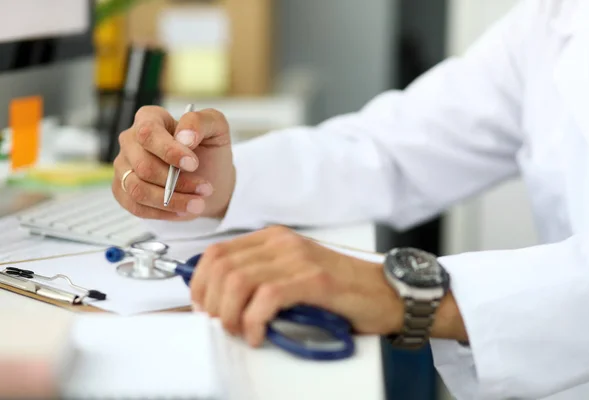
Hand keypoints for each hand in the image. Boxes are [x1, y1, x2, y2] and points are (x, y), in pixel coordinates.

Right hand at [112, 106, 235, 220]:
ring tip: (198, 203)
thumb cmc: (209, 151)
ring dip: (171, 200)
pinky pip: (136, 206)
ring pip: (138, 189)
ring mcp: (124, 166)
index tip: (193, 164)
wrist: (209, 178)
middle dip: (177, 183)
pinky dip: (162, 212)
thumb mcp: (216, 129)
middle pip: (143, 166)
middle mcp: (131, 141)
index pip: (148, 133)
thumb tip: (184, 137)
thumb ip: (201, 122)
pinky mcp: (123, 191)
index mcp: (150, 119)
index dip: (169, 151)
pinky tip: (182, 210)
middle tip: (205, 189)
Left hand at [190, 226, 404, 346]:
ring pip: (238, 280)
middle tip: (221, 326)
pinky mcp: (313, 279)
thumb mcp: (293, 275)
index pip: (217, 252)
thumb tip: (222, 301)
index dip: (199, 283)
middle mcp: (282, 243)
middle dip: (211, 302)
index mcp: (273, 239)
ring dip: (230, 314)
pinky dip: (254, 321)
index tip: (202, 308)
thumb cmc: (340, 290)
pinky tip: (260, 335)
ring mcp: (298, 258)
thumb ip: (262, 278)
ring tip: (240, 332)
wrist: (385, 293)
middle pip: (221, 266)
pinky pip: (267, 297)